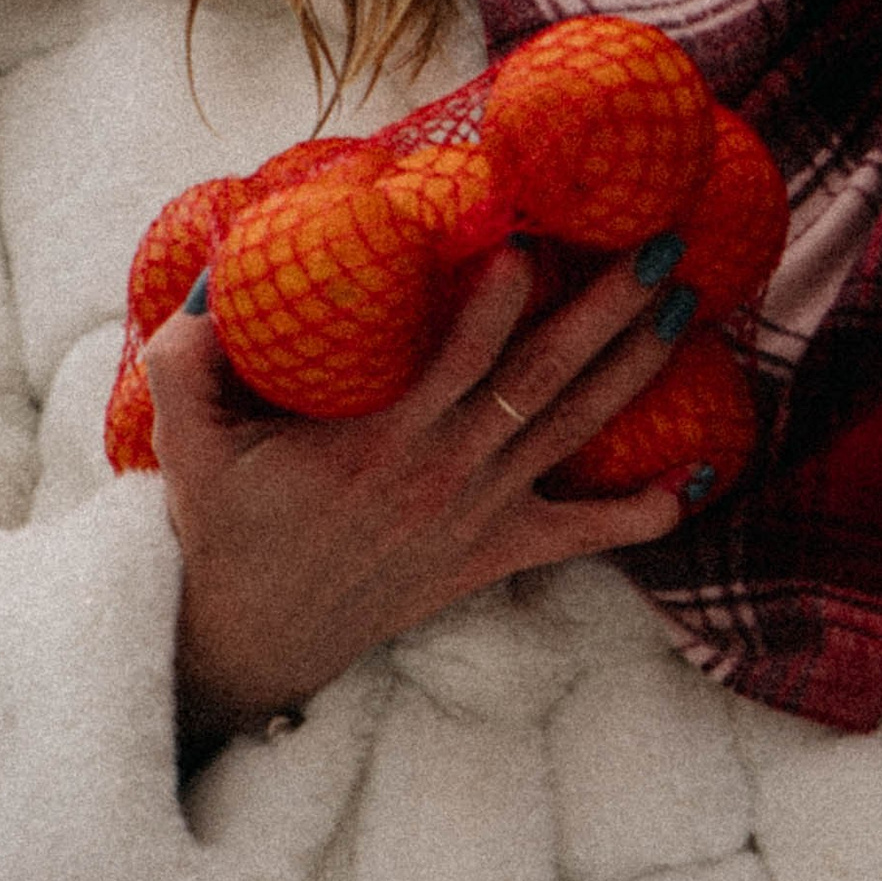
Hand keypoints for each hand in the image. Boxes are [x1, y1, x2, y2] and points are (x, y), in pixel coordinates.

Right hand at [145, 243, 689, 757]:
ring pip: (569, 432)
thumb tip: (210, 277)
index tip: (532, 243)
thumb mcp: (187, 443)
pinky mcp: (493, 553)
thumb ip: (187, 359)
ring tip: (682, 310)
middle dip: (605, 312)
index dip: (496, 304)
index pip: (455, 361)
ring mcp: (477, 515)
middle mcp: (443, 473)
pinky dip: (639, 515)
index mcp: (378, 440)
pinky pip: (579, 534)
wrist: (257, 637)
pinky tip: (694, 482)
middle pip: (540, 381)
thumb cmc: (228, 525)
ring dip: (632, 370)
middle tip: (658, 249)